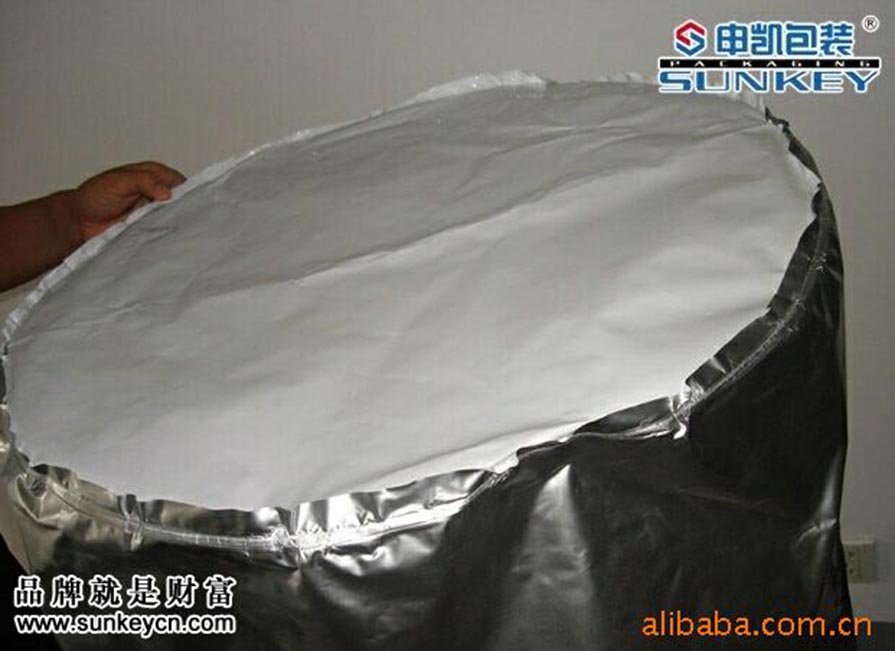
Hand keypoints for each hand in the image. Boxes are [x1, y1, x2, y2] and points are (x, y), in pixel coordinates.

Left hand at [71, 162, 185, 240]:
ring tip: (182, 232)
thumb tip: (167, 192)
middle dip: (187, 210)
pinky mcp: (151, 231)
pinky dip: (168, 236)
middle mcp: (158, 195)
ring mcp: (156, 214)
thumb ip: (143, 180)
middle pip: (182, 202)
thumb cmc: (95, 196)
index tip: (191, 202)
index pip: (179, 181)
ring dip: (177, 224)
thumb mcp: (117, 181)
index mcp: (154, 176)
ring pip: (176, 218)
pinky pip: (165, 233)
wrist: (79, 222)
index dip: (188, 191)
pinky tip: (171, 240)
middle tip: (188, 219)